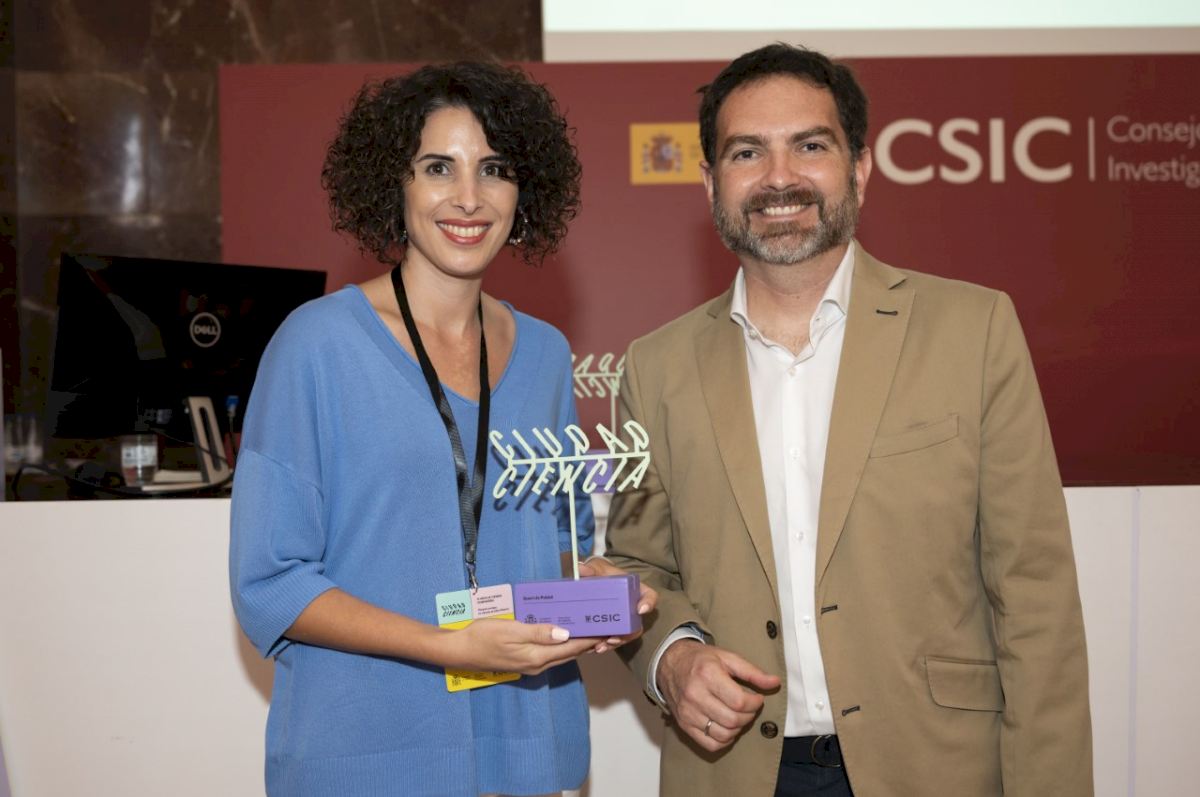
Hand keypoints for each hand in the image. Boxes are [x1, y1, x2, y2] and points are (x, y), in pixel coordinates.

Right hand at [447, 618, 597, 675]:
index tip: (607, 628)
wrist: (460, 650)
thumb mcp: (511, 629)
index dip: (591, 638)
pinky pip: (552, 655)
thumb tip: (565, 634)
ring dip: (578, 645)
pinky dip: (564, 646)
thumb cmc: (483, 636)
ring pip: (562, 656)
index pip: (571, 647)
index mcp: (536, 656)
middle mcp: (537, 665)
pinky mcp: (525, 663)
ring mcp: (531, 666)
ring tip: (592, 631)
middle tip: (606, 627)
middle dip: (589, 642)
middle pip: (570, 653)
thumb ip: (538, 632)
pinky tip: (567, 636)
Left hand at [577, 556, 657, 652]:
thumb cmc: (598, 572)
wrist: (589, 581)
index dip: (648, 603)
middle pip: (636, 624)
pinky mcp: (610, 628)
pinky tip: (593, 648)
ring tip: (600, 647)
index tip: (640, 609)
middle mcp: (630, 607)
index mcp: (633, 589)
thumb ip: (588, 568)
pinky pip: (611, 641)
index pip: (649, 596)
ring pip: (625, 636)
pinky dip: (604, 646)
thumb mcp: (595, 567)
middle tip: (613, 638)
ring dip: (614, 643)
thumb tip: (581, 569)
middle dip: (627, 634)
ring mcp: (621, 620)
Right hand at [657, 639, 780, 752]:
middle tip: (749, 707)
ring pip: (723, 735)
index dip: (755, 704)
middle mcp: (695, 695)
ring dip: (738, 728)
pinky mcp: (684, 725)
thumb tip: (774, 682)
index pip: (739, 702)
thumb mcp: (727, 658)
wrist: (670, 663)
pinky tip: (727, 726)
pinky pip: (710, 744)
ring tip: (738, 715)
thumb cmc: (700, 660)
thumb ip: (752, 672)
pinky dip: (724, 740)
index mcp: (707, 675)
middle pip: (733, 720)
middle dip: (749, 716)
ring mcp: (688, 713)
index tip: (757, 698)